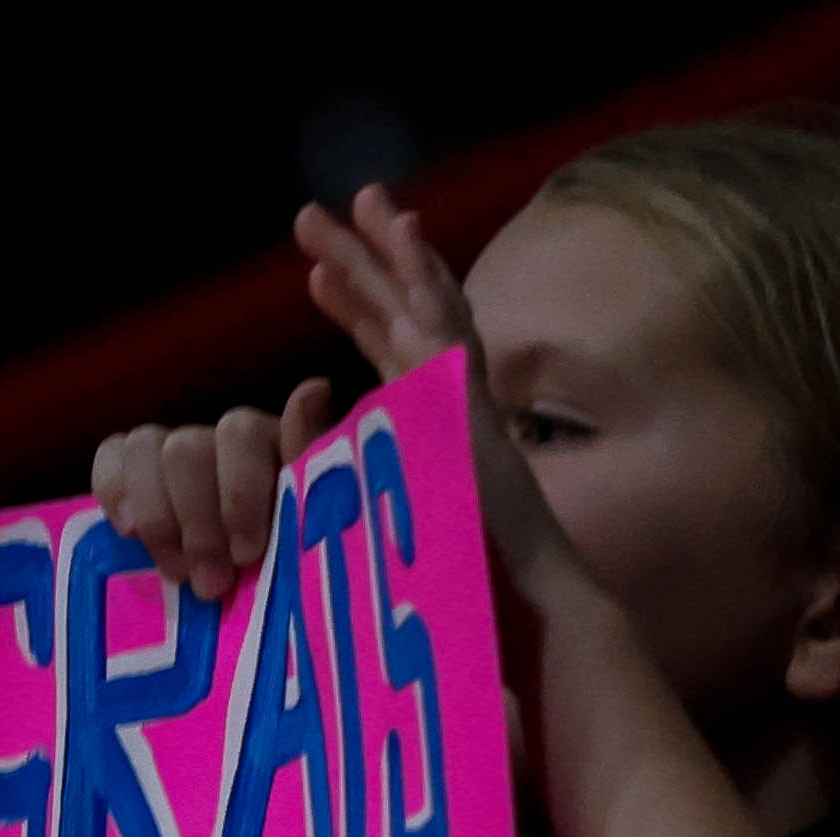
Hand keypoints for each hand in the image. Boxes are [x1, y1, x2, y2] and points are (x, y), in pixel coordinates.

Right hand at [90, 381, 342, 605]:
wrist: (256, 630)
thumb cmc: (294, 579)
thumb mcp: (313, 531)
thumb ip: (312, 466)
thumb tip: (313, 389)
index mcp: (273, 447)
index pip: (238, 433)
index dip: (237, 493)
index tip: (247, 555)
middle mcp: (222, 443)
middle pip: (186, 448)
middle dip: (196, 524)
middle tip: (211, 585)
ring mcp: (175, 457)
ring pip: (145, 447)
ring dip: (156, 518)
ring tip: (177, 575)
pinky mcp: (134, 479)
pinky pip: (111, 456)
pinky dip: (113, 489)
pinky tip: (127, 535)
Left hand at [298, 187, 602, 659]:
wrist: (526, 631)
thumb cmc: (467, 611)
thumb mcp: (386, 549)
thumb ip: (359, 518)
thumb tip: (315, 520)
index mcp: (434, 433)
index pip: (391, 358)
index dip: (357, 312)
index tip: (318, 278)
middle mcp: (455, 411)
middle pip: (403, 321)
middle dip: (360, 265)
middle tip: (313, 217)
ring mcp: (472, 410)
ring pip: (432, 314)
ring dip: (396, 256)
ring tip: (361, 202)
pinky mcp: (480, 419)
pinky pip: (454, 343)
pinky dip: (430, 293)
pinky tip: (402, 249)